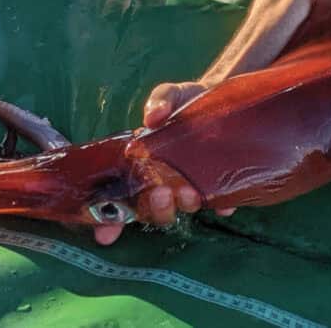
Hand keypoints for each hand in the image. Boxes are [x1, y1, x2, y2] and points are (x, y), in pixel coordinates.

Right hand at [90, 81, 232, 245]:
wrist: (222, 100)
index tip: (105, 235)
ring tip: (189, 192)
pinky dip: (221, 204)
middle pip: (153, 209)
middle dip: (154, 207)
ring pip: (182, 207)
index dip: (111, 221)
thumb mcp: (170, 95)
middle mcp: (164, 181)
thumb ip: (159, 101)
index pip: (122, 199)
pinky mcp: (218, 185)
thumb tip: (152, 118)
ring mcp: (190, 185)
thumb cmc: (186, 103)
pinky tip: (225, 204)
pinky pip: (219, 201)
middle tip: (161, 193)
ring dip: (183, 205)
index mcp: (142, 166)